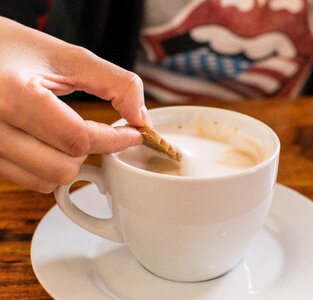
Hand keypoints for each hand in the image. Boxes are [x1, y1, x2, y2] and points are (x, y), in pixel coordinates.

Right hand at [0, 17, 149, 192]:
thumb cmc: (13, 48)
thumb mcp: (66, 56)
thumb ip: (114, 83)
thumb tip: (141, 117)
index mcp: (13, 95)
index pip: (78, 138)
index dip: (115, 139)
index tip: (134, 134)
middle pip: (63, 169)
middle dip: (89, 153)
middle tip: (98, 133)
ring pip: (45, 181)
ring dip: (68, 163)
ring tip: (69, 135)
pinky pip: (26, 180)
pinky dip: (46, 167)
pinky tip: (49, 143)